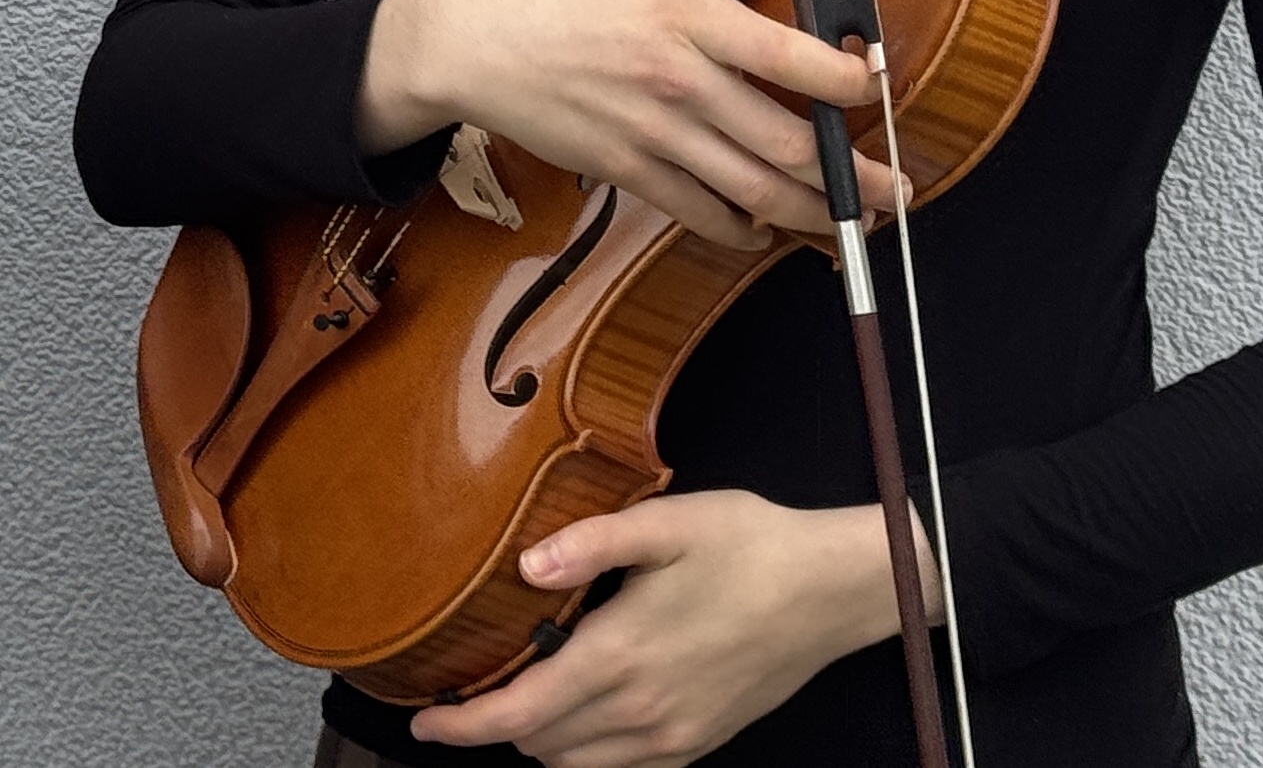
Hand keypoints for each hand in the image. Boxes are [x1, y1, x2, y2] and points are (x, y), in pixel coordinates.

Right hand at [359, 0, 902, 248]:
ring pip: (750, 190)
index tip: (875, 84)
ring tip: (848, 223)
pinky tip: (764, 229)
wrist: (471, 44)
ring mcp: (654, 133)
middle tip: (888, 187)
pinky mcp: (626, 170)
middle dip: (848, 175)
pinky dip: (739, 229)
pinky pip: (697, 212)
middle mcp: (680, 81)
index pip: (788, 55)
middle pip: (783, 142)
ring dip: (808, 214)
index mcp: (687, 13)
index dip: (845, 79)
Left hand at [409, 490, 921, 765]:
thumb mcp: (672, 522)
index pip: (517, 715)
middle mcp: (638, 713)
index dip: (460, 724)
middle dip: (498, 723)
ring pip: (574, 764)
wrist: (832, 593)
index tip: (424, 717)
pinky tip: (594, 701)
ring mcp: (669, 738)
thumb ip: (593, 542)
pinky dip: (586, 746)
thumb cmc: (752, 545)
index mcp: (620, 657)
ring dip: (541, 737)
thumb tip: (524, 566)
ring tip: (532, 688)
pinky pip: (618, 766)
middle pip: (538, 746)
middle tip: (478, 682)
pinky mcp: (696, 744)